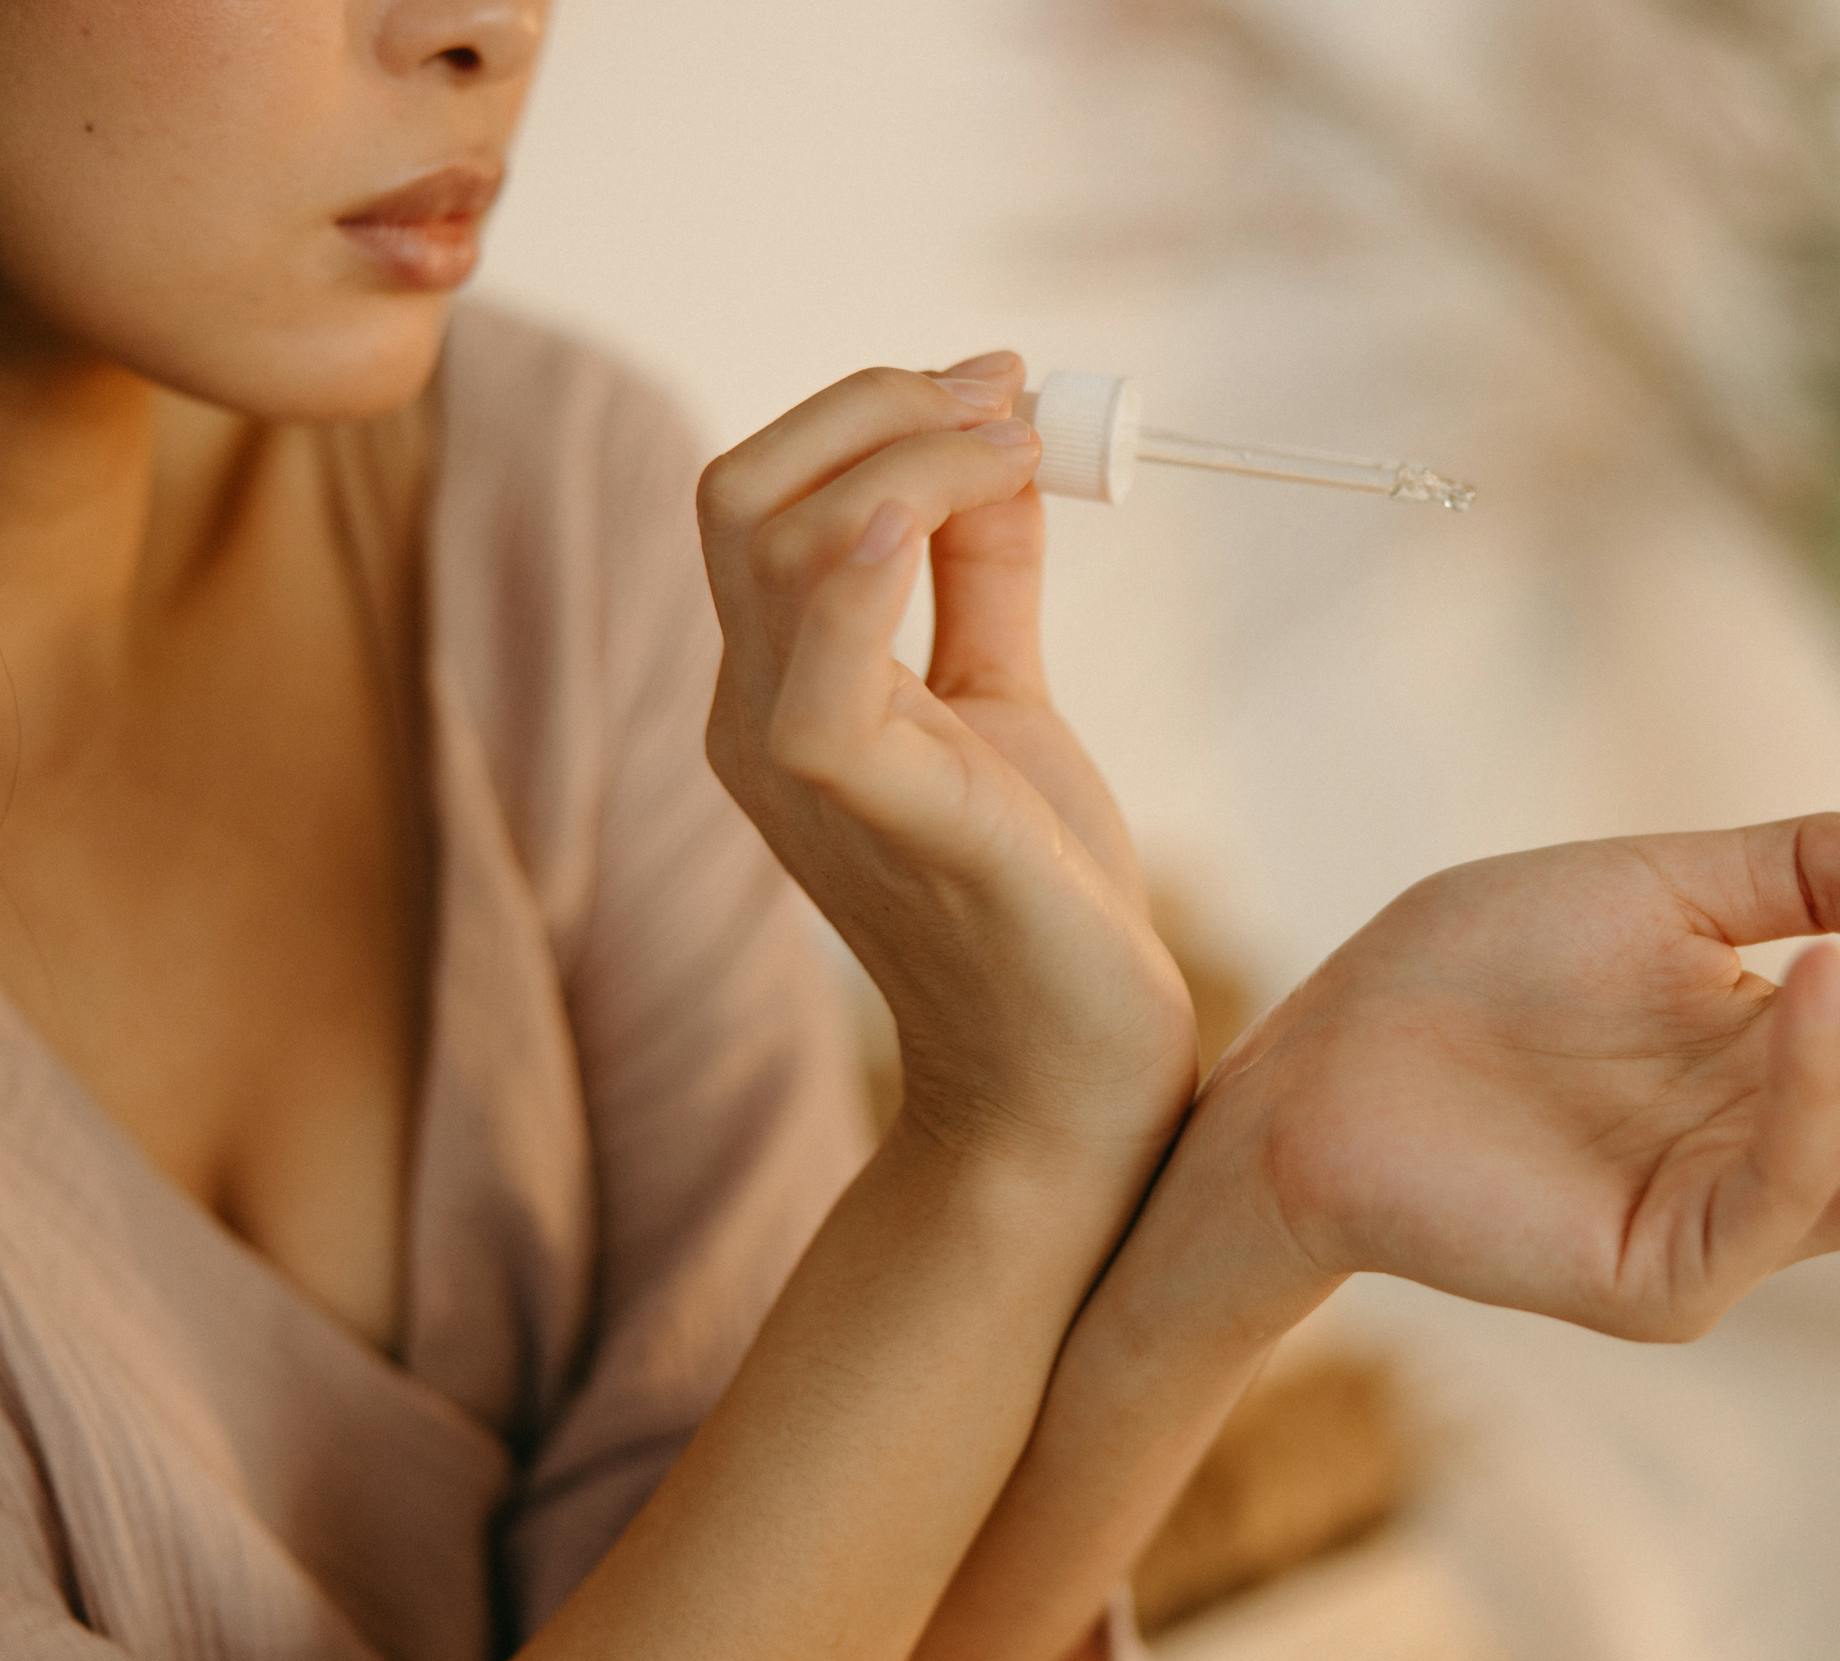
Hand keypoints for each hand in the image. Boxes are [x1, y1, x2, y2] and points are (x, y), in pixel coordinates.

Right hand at [696, 352, 1193, 1170]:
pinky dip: (871, 563)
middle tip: (1015, 401)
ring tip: (1024, 445)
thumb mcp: (1008, 702)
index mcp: (783, 687)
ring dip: (912, 454)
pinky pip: (820, 672)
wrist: (1069, 1072)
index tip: (1008, 388)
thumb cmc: (1039, 895)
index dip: (878, 411)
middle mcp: (756, 716)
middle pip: (747, 491)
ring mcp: (793, 765)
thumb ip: (983, 581)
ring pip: (775, 541)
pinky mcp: (867, 810)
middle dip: (882, 404)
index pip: (770, 496)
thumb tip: (1002, 450)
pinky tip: (944, 508)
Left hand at [1181, 814, 1839, 1340]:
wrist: (1323, 1053)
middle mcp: (1796, 1157)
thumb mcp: (1664, 884)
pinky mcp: (1662, 1272)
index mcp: (1813, 1069)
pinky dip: (1817, 1089)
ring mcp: (1736, 1227)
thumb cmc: (1479, 967)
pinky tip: (1821, 983)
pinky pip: (1786, 1194)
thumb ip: (1812, 870)